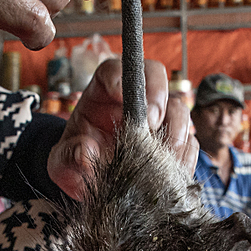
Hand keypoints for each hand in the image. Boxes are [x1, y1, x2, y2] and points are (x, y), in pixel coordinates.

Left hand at [48, 58, 198, 200]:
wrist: (91, 181)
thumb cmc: (73, 162)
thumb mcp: (61, 162)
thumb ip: (68, 156)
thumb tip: (85, 154)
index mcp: (103, 92)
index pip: (114, 69)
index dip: (121, 76)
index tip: (123, 95)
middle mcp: (134, 99)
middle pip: (156, 77)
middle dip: (158, 97)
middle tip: (152, 124)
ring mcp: (159, 120)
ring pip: (179, 109)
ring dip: (177, 130)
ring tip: (165, 155)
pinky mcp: (174, 143)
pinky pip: (189, 143)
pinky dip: (185, 156)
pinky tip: (172, 172)